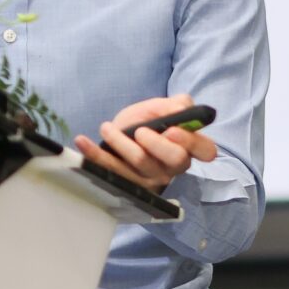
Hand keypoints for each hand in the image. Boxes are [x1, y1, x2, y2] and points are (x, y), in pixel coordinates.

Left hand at [75, 92, 219, 191]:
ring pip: (141, 162)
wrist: (121, 134)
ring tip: (107, 128)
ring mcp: (153, 177)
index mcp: (189, 146)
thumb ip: (176, 104)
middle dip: (156, 143)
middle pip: (176, 159)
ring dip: (120, 141)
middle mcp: (175, 165)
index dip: (191, 142)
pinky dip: (94, 154)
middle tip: (140, 131)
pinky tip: (82, 141)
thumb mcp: (161, 107)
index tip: (171, 130)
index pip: (206, 150)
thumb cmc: (146, 121)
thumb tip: (183, 107)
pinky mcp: (129, 184)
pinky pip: (111, 170)